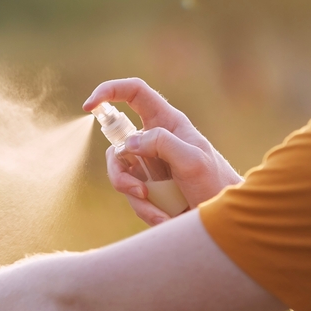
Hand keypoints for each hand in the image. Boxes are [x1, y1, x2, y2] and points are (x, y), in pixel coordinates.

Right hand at [83, 78, 241, 225]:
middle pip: (117, 144)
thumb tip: (128, 143)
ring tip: (158, 210)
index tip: (89, 106)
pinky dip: (144, 209)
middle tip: (138, 190)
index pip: (134, 93)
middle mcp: (154, 139)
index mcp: (168, 122)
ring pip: (119, 172)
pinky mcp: (146, 185)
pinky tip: (164, 217)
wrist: (221, 219)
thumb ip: (162, 144)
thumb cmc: (215, 183)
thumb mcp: (193, 160)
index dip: (110, 91)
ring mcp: (148, 163)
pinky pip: (130, 194)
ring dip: (134, 195)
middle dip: (119, 172)